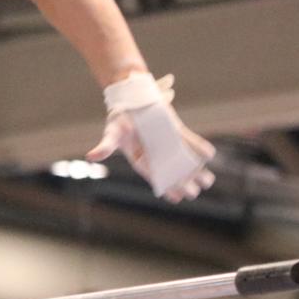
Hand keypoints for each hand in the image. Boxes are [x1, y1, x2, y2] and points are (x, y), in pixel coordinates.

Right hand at [87, 90, 215, 202]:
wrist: (131, 100)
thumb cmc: (119, 120)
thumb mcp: (111, 133)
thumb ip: (104, 146)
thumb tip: (90, 156)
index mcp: (142, 160)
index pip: (157, 178)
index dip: (167, 189)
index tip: (178, 197)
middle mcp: (158, 155)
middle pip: (174, 173)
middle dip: (184, 183)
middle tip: (194, 191)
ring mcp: (170, 145)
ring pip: (185, 161)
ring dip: (197, 170)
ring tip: (208, 179)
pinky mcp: (178, 134)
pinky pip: (191, 142)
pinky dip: (200, 147)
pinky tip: (208, 154)